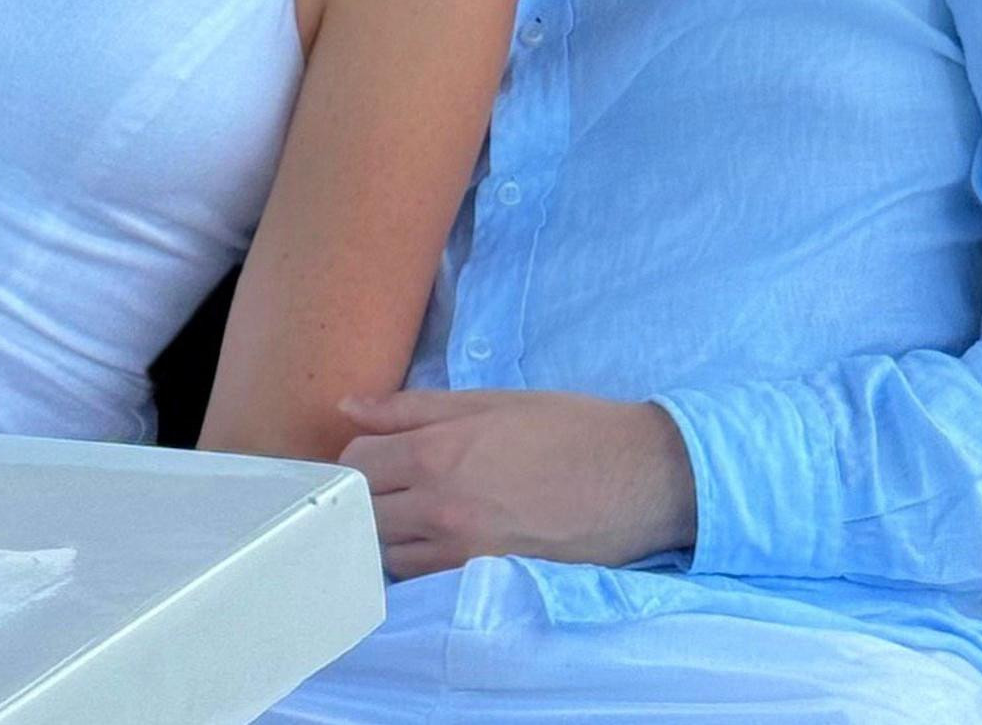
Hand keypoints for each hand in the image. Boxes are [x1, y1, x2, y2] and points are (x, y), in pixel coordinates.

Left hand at [337, 388, 697, 578]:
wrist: (633, 478)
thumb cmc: (564, 427)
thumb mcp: (487, 401)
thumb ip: (410, 407)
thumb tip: (348, 406)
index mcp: (436, 452)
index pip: (356, 464)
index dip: (359, 454)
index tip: (377, 450)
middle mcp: (438, 507)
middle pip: (364, 510)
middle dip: (368, 493)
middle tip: (391, 478)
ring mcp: (459, 552)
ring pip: (387, 550)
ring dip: (389, 528)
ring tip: (412, 506)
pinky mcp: (482, 579)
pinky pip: (422, 576)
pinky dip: (416, 558)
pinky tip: (435, 535)